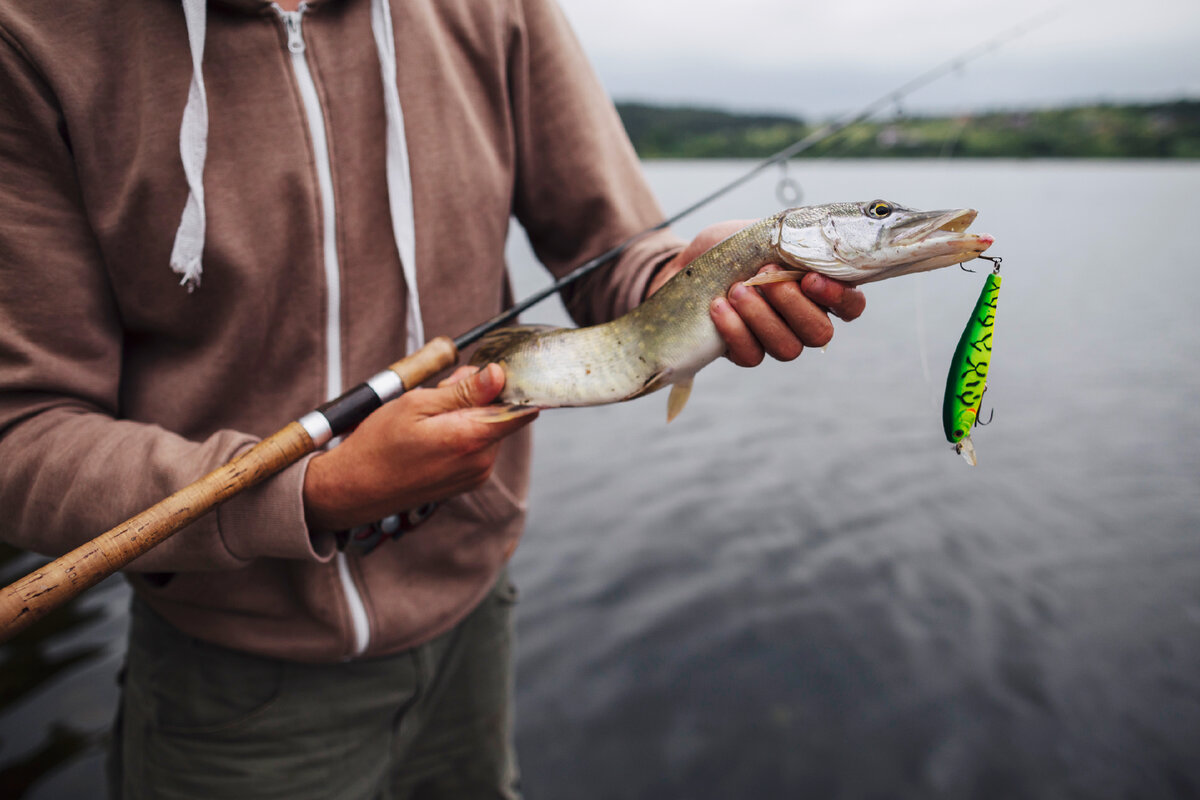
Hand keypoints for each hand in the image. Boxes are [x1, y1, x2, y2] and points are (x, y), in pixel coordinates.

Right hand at [302, 363, 536, 531]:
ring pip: (488, 429)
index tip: (488, 373)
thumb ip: (463, 391)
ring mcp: (476, 475)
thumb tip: (498, 374)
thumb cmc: (378, 445)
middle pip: (501, 414)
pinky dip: (461, 433)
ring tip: (428, 416)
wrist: (353, 488)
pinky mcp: (468, 482)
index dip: (508, 385)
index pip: (521, 408)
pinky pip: (476, 446)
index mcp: (472, 439)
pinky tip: (431, 434)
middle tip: (440, 392)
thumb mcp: (417, 404)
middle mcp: (482, 461)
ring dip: (467, 414)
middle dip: (478, 396)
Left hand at [649, 220, 865, 366]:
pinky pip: (751, 355)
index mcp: (816, 290)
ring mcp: (773, 340)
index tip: (809, 278)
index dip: (839, 298)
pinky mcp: (744, 353)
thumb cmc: (728, 248)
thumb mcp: (761, 233)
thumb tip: (814, 237)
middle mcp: (801, 321)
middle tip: (765, 276)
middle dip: (792, 305)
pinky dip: (734, 330)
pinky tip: (718, 307)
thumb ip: (792, 239)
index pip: (851, 306)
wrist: (683, 267)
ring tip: (736, 290)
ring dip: (761, 317)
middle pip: (819, 333)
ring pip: (787, 348)